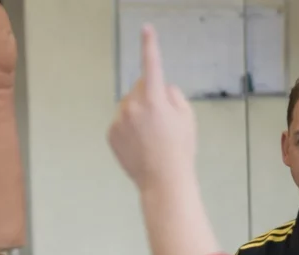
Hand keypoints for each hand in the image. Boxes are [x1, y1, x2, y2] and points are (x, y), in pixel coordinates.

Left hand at [107, 25, 196, 192]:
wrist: (163, 180)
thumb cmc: (180, 150)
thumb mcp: (187, 118)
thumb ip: (174, 96)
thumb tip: (162, 89)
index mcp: (154, 99)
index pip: (152, 65)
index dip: (150, 45)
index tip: (147, 30)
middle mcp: (133, 106)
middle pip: (141, 88)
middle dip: (150, 96)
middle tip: (163, 121)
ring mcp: (119, 120)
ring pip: (130, 105)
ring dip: (139, 113)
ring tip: (152, 137)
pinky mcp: (111, 133)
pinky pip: (121, 121)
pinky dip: (130, 128)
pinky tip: (141, 144)